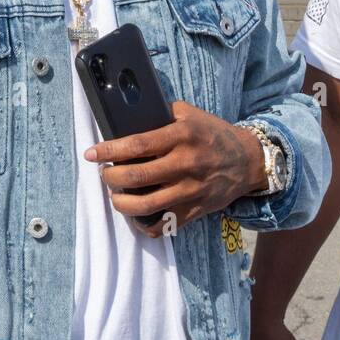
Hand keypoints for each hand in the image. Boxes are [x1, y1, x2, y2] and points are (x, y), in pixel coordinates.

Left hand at [84, 100, 265, 237]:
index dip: (109, 150)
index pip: (137, 145)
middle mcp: (185, 164)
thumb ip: (161, 114)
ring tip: (117, 195)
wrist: (247, 160)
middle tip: (106, 174)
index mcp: (182, 136)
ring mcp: (190, 190)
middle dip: (110, 178)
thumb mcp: (189, 114)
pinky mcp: (194, 210)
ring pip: (145, 206)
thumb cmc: (213, 134)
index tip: (91, 154)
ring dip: (121, 203)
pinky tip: (137, 215)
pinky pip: (163, 226)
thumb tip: (127, 116)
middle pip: (136, 177)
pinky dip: (144, 225)